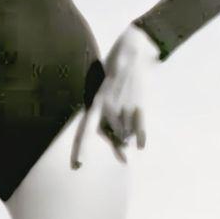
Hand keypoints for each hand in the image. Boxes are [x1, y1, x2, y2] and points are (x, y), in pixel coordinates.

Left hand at [71, 25, 158, 169]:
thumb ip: (108, 121)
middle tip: (122, 119)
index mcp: (95, 104)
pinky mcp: (140, 105)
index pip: (85, 131)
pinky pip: (141, 130)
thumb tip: (122, 149)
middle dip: (119, 138)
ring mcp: (125, 107)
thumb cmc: (115, 75)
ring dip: (129, 133)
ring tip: (130, 113)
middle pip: (114, 138)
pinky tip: (141, 145)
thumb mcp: (103, 94)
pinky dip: (141, 138)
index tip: (77, 166)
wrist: (133, 52)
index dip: (80, 150)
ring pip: (127, 135)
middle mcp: (108, 109)